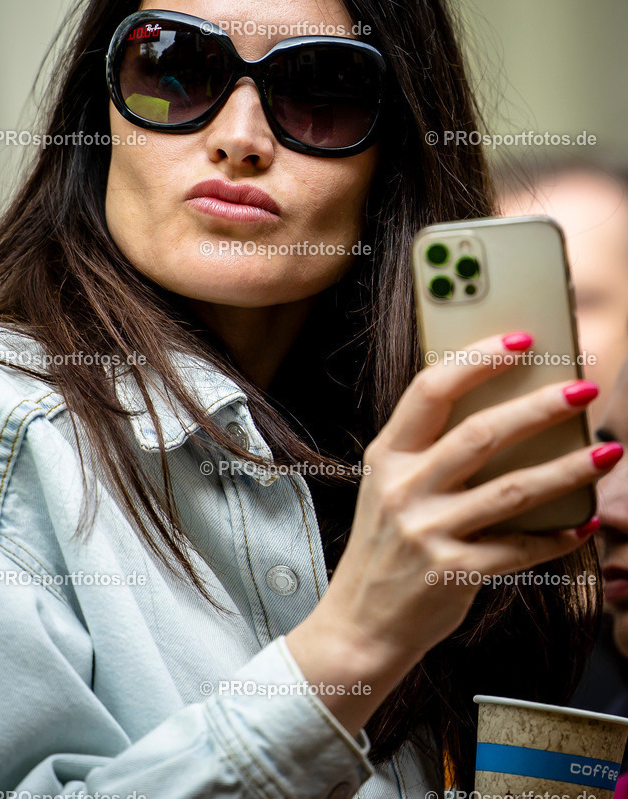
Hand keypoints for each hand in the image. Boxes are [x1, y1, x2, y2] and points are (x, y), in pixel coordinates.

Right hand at [286, 332, 618, 735]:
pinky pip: (519, 548)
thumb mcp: (388, 487)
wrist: (360, 624)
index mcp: (386, 455)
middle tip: (583, 387)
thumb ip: (428, 451)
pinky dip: (557, 536)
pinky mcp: (453, 572)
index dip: (478, 359)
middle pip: (481, 434)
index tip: (521, 339)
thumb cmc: (384, 546)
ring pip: (512, 489)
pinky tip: (584, 523)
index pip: (430, 390)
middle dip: (539, 407)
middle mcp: (402, 488)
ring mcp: (426, 531)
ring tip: (608, 451)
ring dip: (567, 469)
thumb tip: (504, 412)